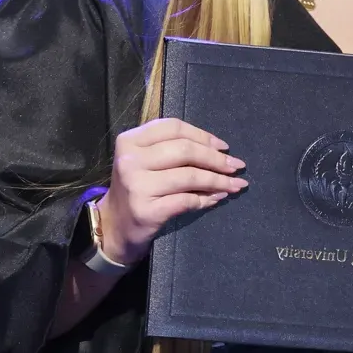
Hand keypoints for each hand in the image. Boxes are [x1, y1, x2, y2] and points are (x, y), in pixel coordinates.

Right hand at [97, 118, 245, 264]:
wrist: (115, 224)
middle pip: (185, 150)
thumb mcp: (147, 160)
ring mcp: (136, 185)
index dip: (203, 135)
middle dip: (217, 159)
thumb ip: (175, 149)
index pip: (174, 128)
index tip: (224, 147)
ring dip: (219, 181)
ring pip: (190, 176)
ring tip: (235, 184)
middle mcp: (130, 160)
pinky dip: (207, 199)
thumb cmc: (139, 186)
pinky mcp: (146, 210)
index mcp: (130, 140)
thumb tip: (221, 151)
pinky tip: (218, 198)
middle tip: (236, 166)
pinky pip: (187, 200)